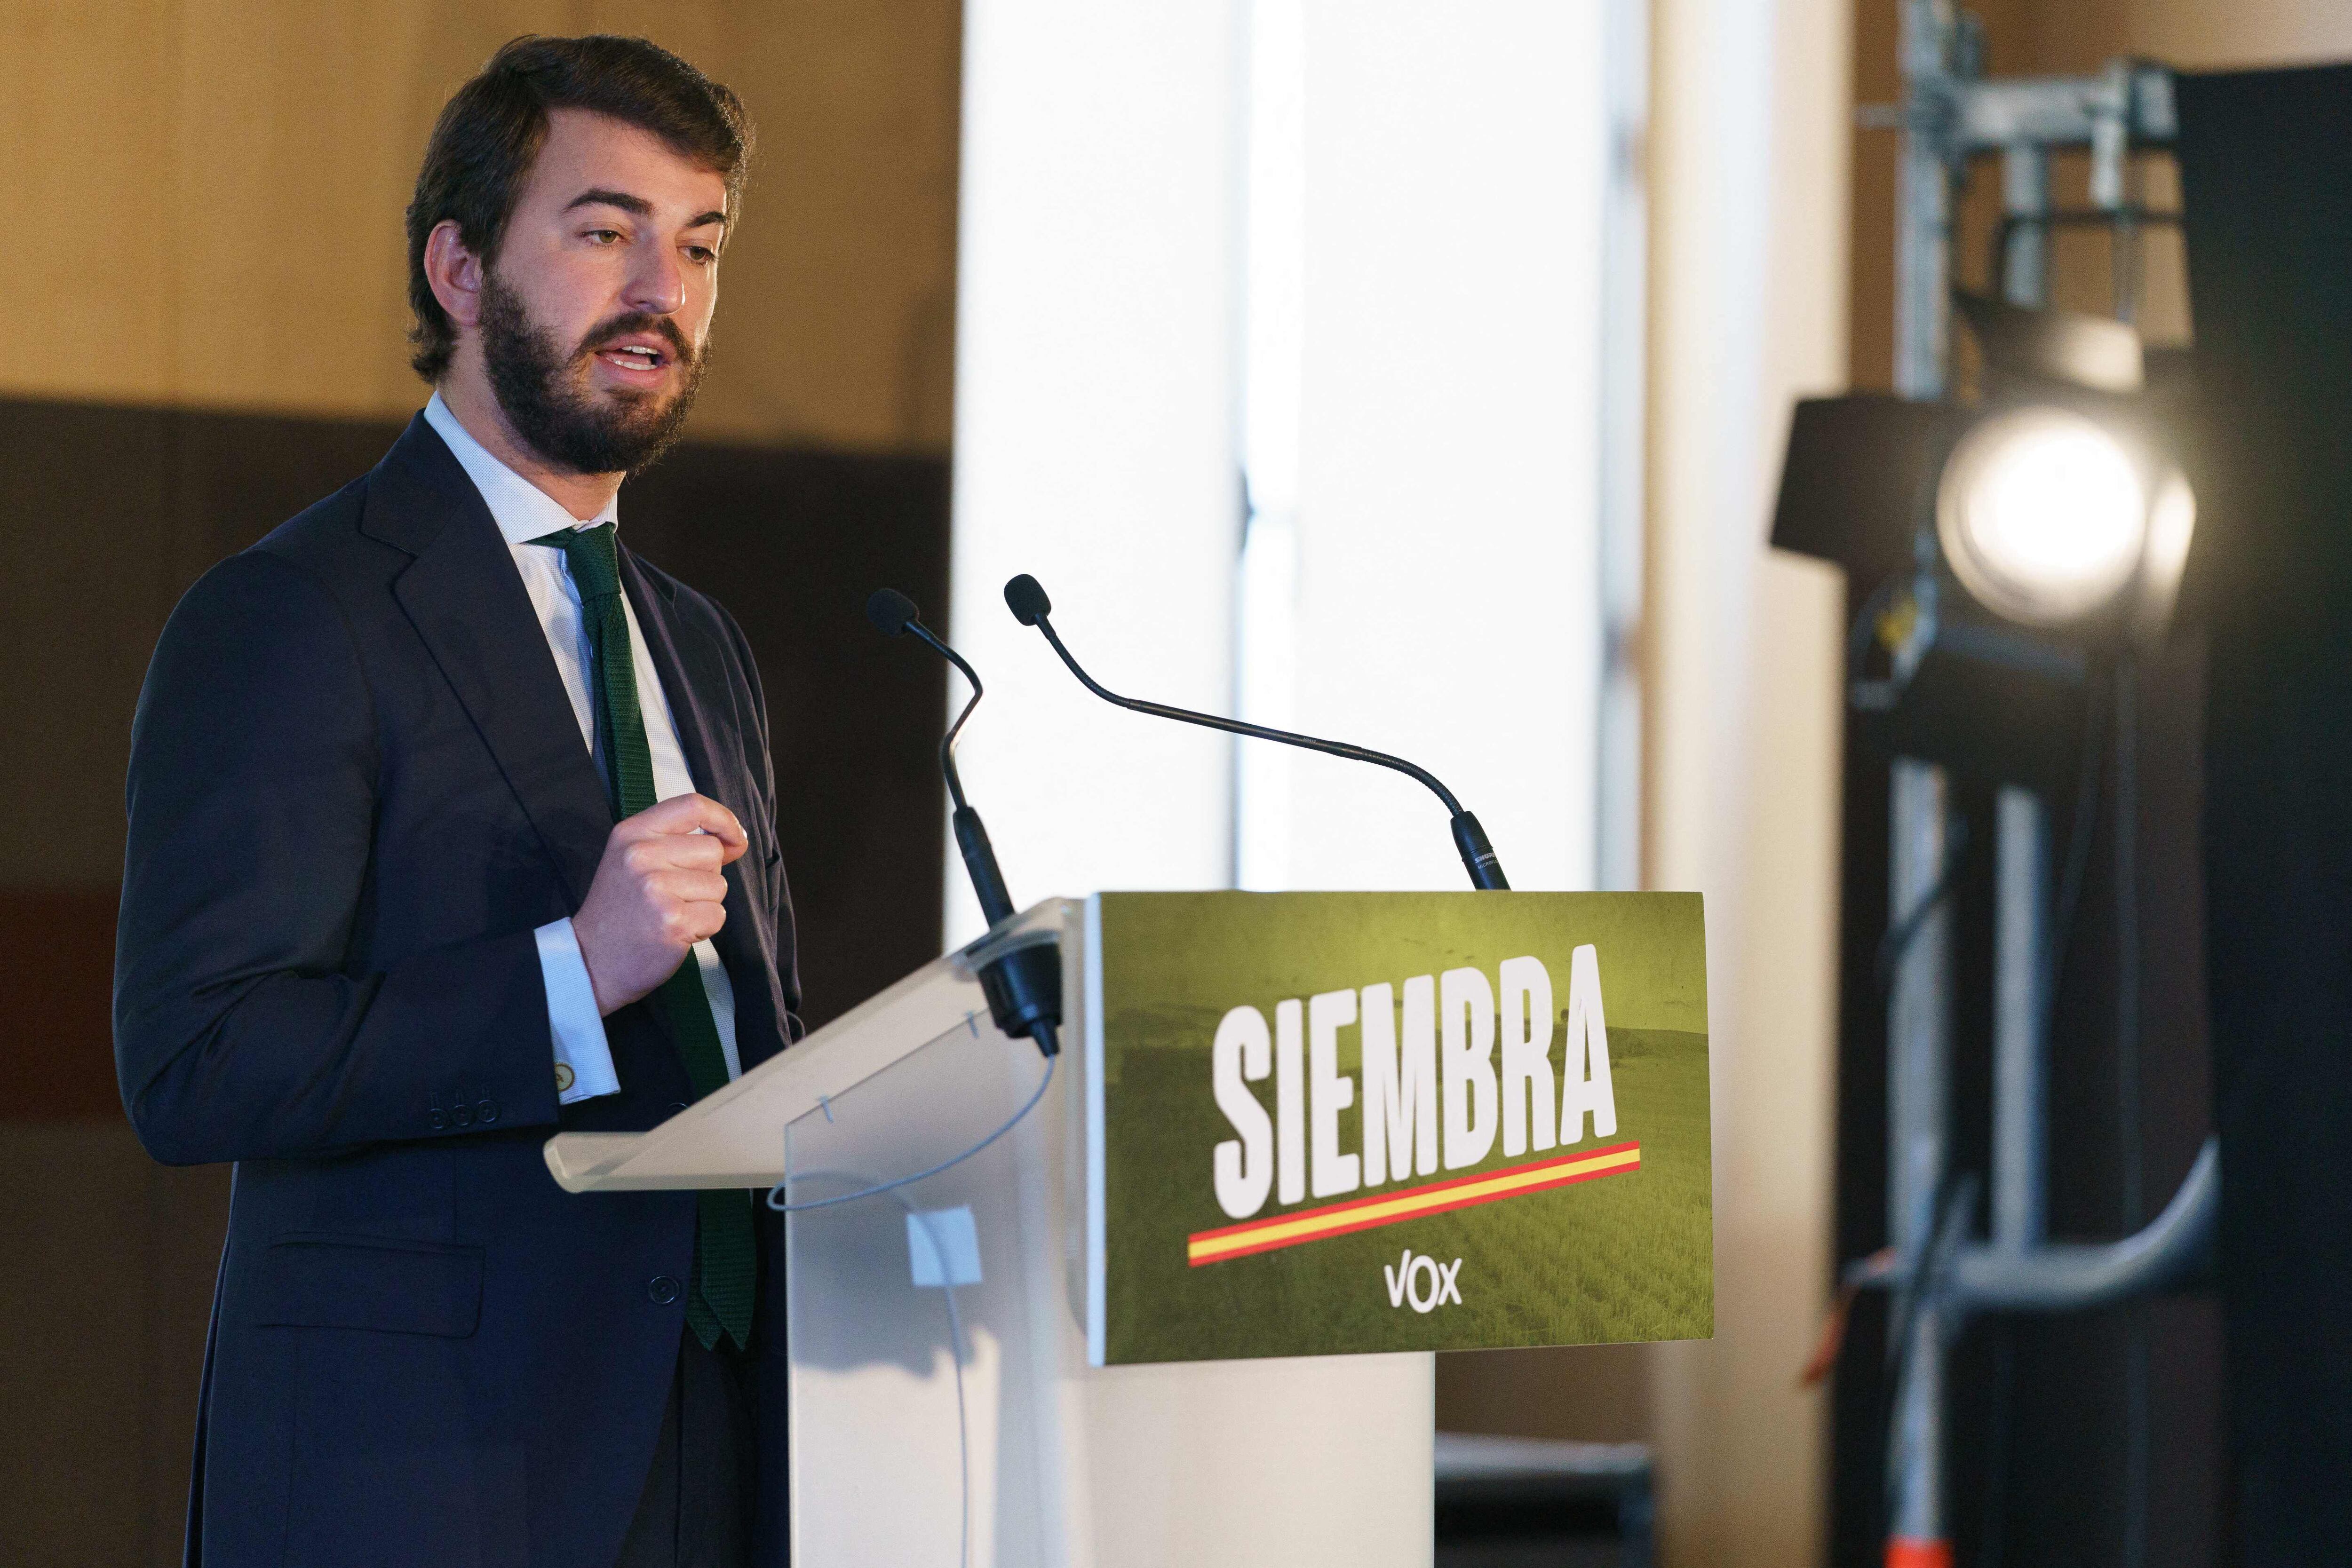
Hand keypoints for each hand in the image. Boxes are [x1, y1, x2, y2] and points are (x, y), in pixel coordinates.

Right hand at [572, 793, 747, 1015]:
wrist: (591, 960)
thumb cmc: (621, 910)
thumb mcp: (632, 859)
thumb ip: (674, 841)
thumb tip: (733, 839)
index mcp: (632, 832)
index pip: (692, 805)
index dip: (723, 820)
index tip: (734, 839)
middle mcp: (641, 855)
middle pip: (712, 850)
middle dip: (706, 875)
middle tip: (674, 895)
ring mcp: (656, 888)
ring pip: (718, 885)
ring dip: (704, 904)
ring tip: (671, 914)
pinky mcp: (672, 920)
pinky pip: (717, 915)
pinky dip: (704, 928)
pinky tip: (676, 932)